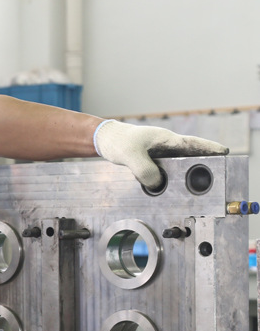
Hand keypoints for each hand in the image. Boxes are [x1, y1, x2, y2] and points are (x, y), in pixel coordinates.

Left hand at [94, 119, 227, 187]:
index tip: (224, 153)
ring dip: (183, 177)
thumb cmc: (118, 141)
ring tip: (192, 190)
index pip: (192, 144)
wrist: (105, 140)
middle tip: (214, 177)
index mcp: (165, 139)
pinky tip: (168, 191)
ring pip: (177, 167)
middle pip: (190, 157)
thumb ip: (144, 169)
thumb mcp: (130, 155)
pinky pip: (165, 173)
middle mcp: (166, 146)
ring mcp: (160, 155)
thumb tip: (157, 185)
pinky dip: (167, 181)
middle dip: (202, 166)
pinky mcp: (153, 163)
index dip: (209, 149)